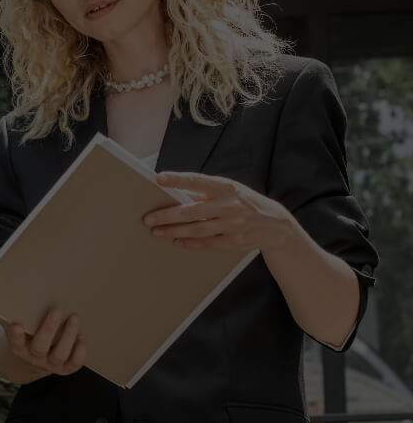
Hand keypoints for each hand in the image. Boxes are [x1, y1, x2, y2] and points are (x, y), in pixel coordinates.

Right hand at [0, 307, 85, 377]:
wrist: (38, 357)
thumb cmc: (28, 331)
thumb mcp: (18, 322)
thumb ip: (10, 310)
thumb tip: (1, 287)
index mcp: (19, 347)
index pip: (16, 342)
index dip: (16, 335)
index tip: (17, 325)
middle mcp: (34, 357)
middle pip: (39, 347)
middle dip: (48, 328)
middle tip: (56, 310)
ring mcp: (51, 364)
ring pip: (59, 354)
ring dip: (68, 336)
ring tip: (74, 318)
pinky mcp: (66, 367)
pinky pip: (74, 363)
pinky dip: (80, 352)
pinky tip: (82, 337)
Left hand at [142, 171, 297, 256]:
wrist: (274, 224)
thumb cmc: (245, 203)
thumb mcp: (229, 191)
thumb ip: (204, 192)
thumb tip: (177, 193)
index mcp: (226, 187)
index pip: (197, 181)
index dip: (178, 179)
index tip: (159, 178)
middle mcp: (229, 205)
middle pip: (192, 210)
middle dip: (168, 215)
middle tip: (148, 218)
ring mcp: (233, 224)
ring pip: (197, 229)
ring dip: (174, 231)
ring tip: (157, 231)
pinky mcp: (234, 242)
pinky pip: (207, 243)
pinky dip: (190, 243)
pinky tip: (176, 241)